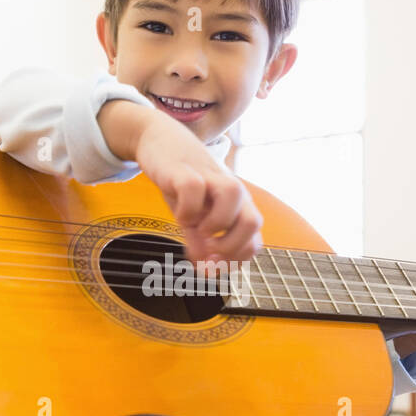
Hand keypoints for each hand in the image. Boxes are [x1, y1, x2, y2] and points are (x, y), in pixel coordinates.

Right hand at [132, 113, 262, 266]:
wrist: (162, 142)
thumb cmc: (183, 182)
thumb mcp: (193, 217)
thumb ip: (200, 243)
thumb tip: (205, 272)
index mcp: (237, 207)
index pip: (253, 242)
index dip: (235, 261)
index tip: (211, 265)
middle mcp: (230, 191)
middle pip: (253, 221)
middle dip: (230, 246)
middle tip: (208, 250)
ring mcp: (210, 177)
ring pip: (233, 196)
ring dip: (215, 223)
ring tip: (198, 228)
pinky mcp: (185, 170)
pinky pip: (193, 190)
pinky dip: (186, 209)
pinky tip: (180, 214)